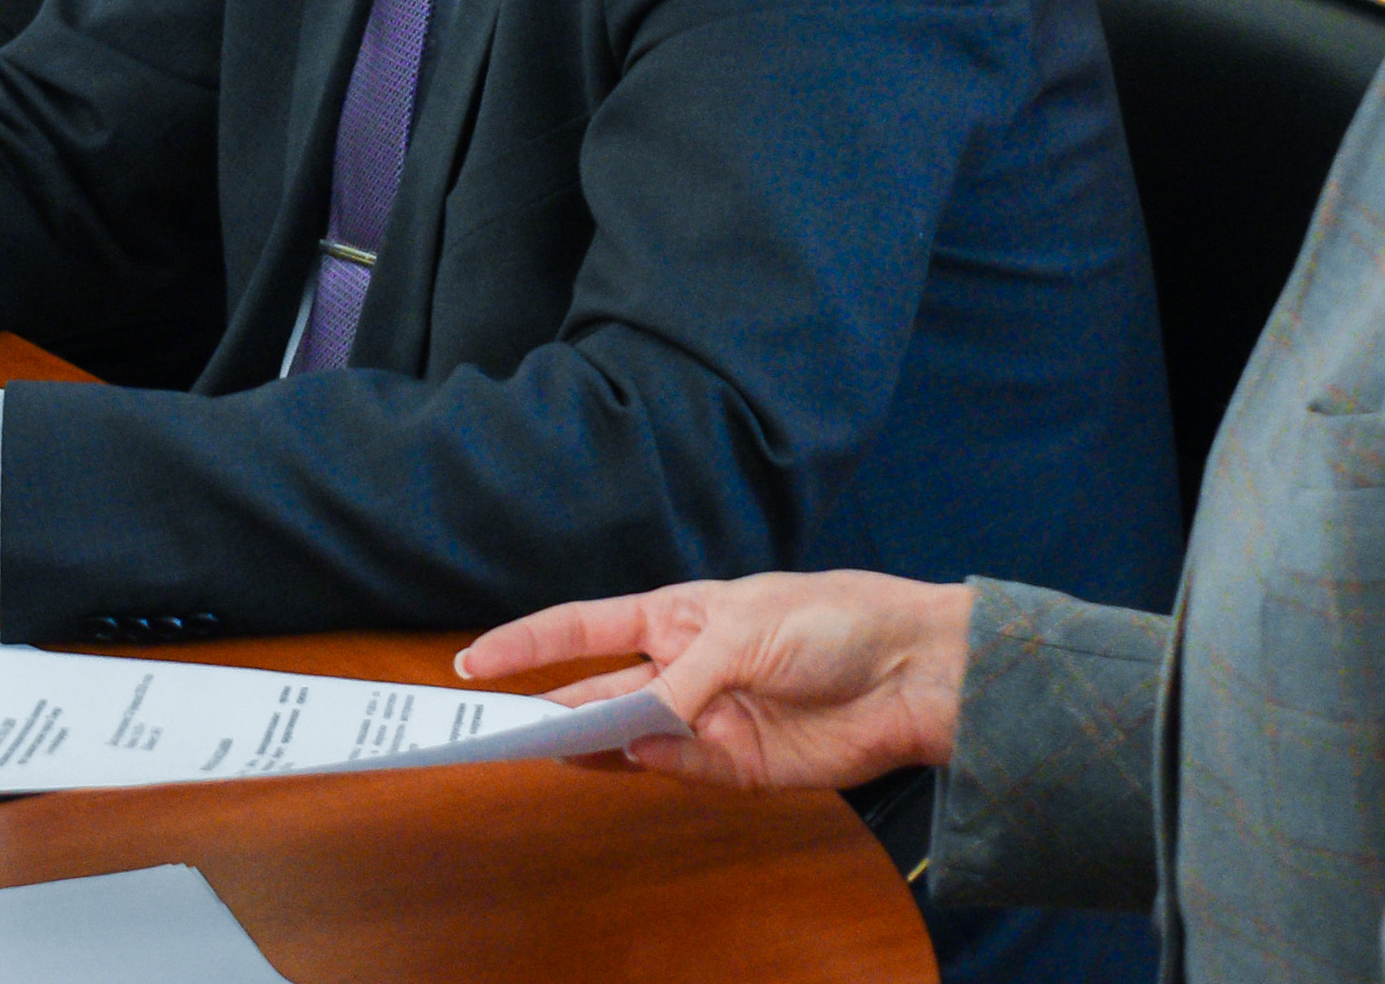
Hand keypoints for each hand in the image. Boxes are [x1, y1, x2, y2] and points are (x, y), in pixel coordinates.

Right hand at [455, 572, 971, 791]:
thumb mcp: (745, 631)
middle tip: (486, 728)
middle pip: (593, 691)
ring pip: (622, 737)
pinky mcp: (732, 765)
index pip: (584, 629)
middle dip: (541, 706)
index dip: (529, 644)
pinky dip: (639, 767)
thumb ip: (682, 680)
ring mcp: (702, 718)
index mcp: (676, 615)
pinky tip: (611, 760)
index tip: (474, 661)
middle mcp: (680, 668)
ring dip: (579, 744)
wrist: (910, 673)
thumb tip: (631, 726)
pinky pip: (668, 769)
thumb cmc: (833, 620)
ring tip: (527, 750)